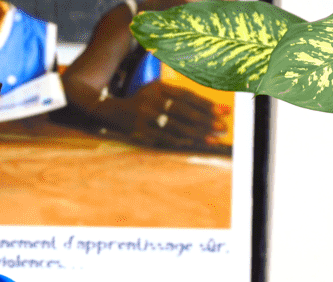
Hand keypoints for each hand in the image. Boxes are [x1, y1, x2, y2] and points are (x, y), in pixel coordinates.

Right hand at [79, 81, 229, 152]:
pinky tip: (192, 144)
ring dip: (196, 134)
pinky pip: (162, 137)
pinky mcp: (138, 130)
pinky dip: (178, 141)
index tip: (225, 111)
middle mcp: (152, 100)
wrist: (107, 110)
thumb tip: (202, 101)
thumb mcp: (153, 88)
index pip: (188, 96)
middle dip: (206, 120)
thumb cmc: (138, 100)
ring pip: (175, 126)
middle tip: (224, 128)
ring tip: (214, 139)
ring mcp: (144, 116)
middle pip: (184, 112)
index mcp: (159, 87)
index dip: (207, 104)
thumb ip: (174, 91)